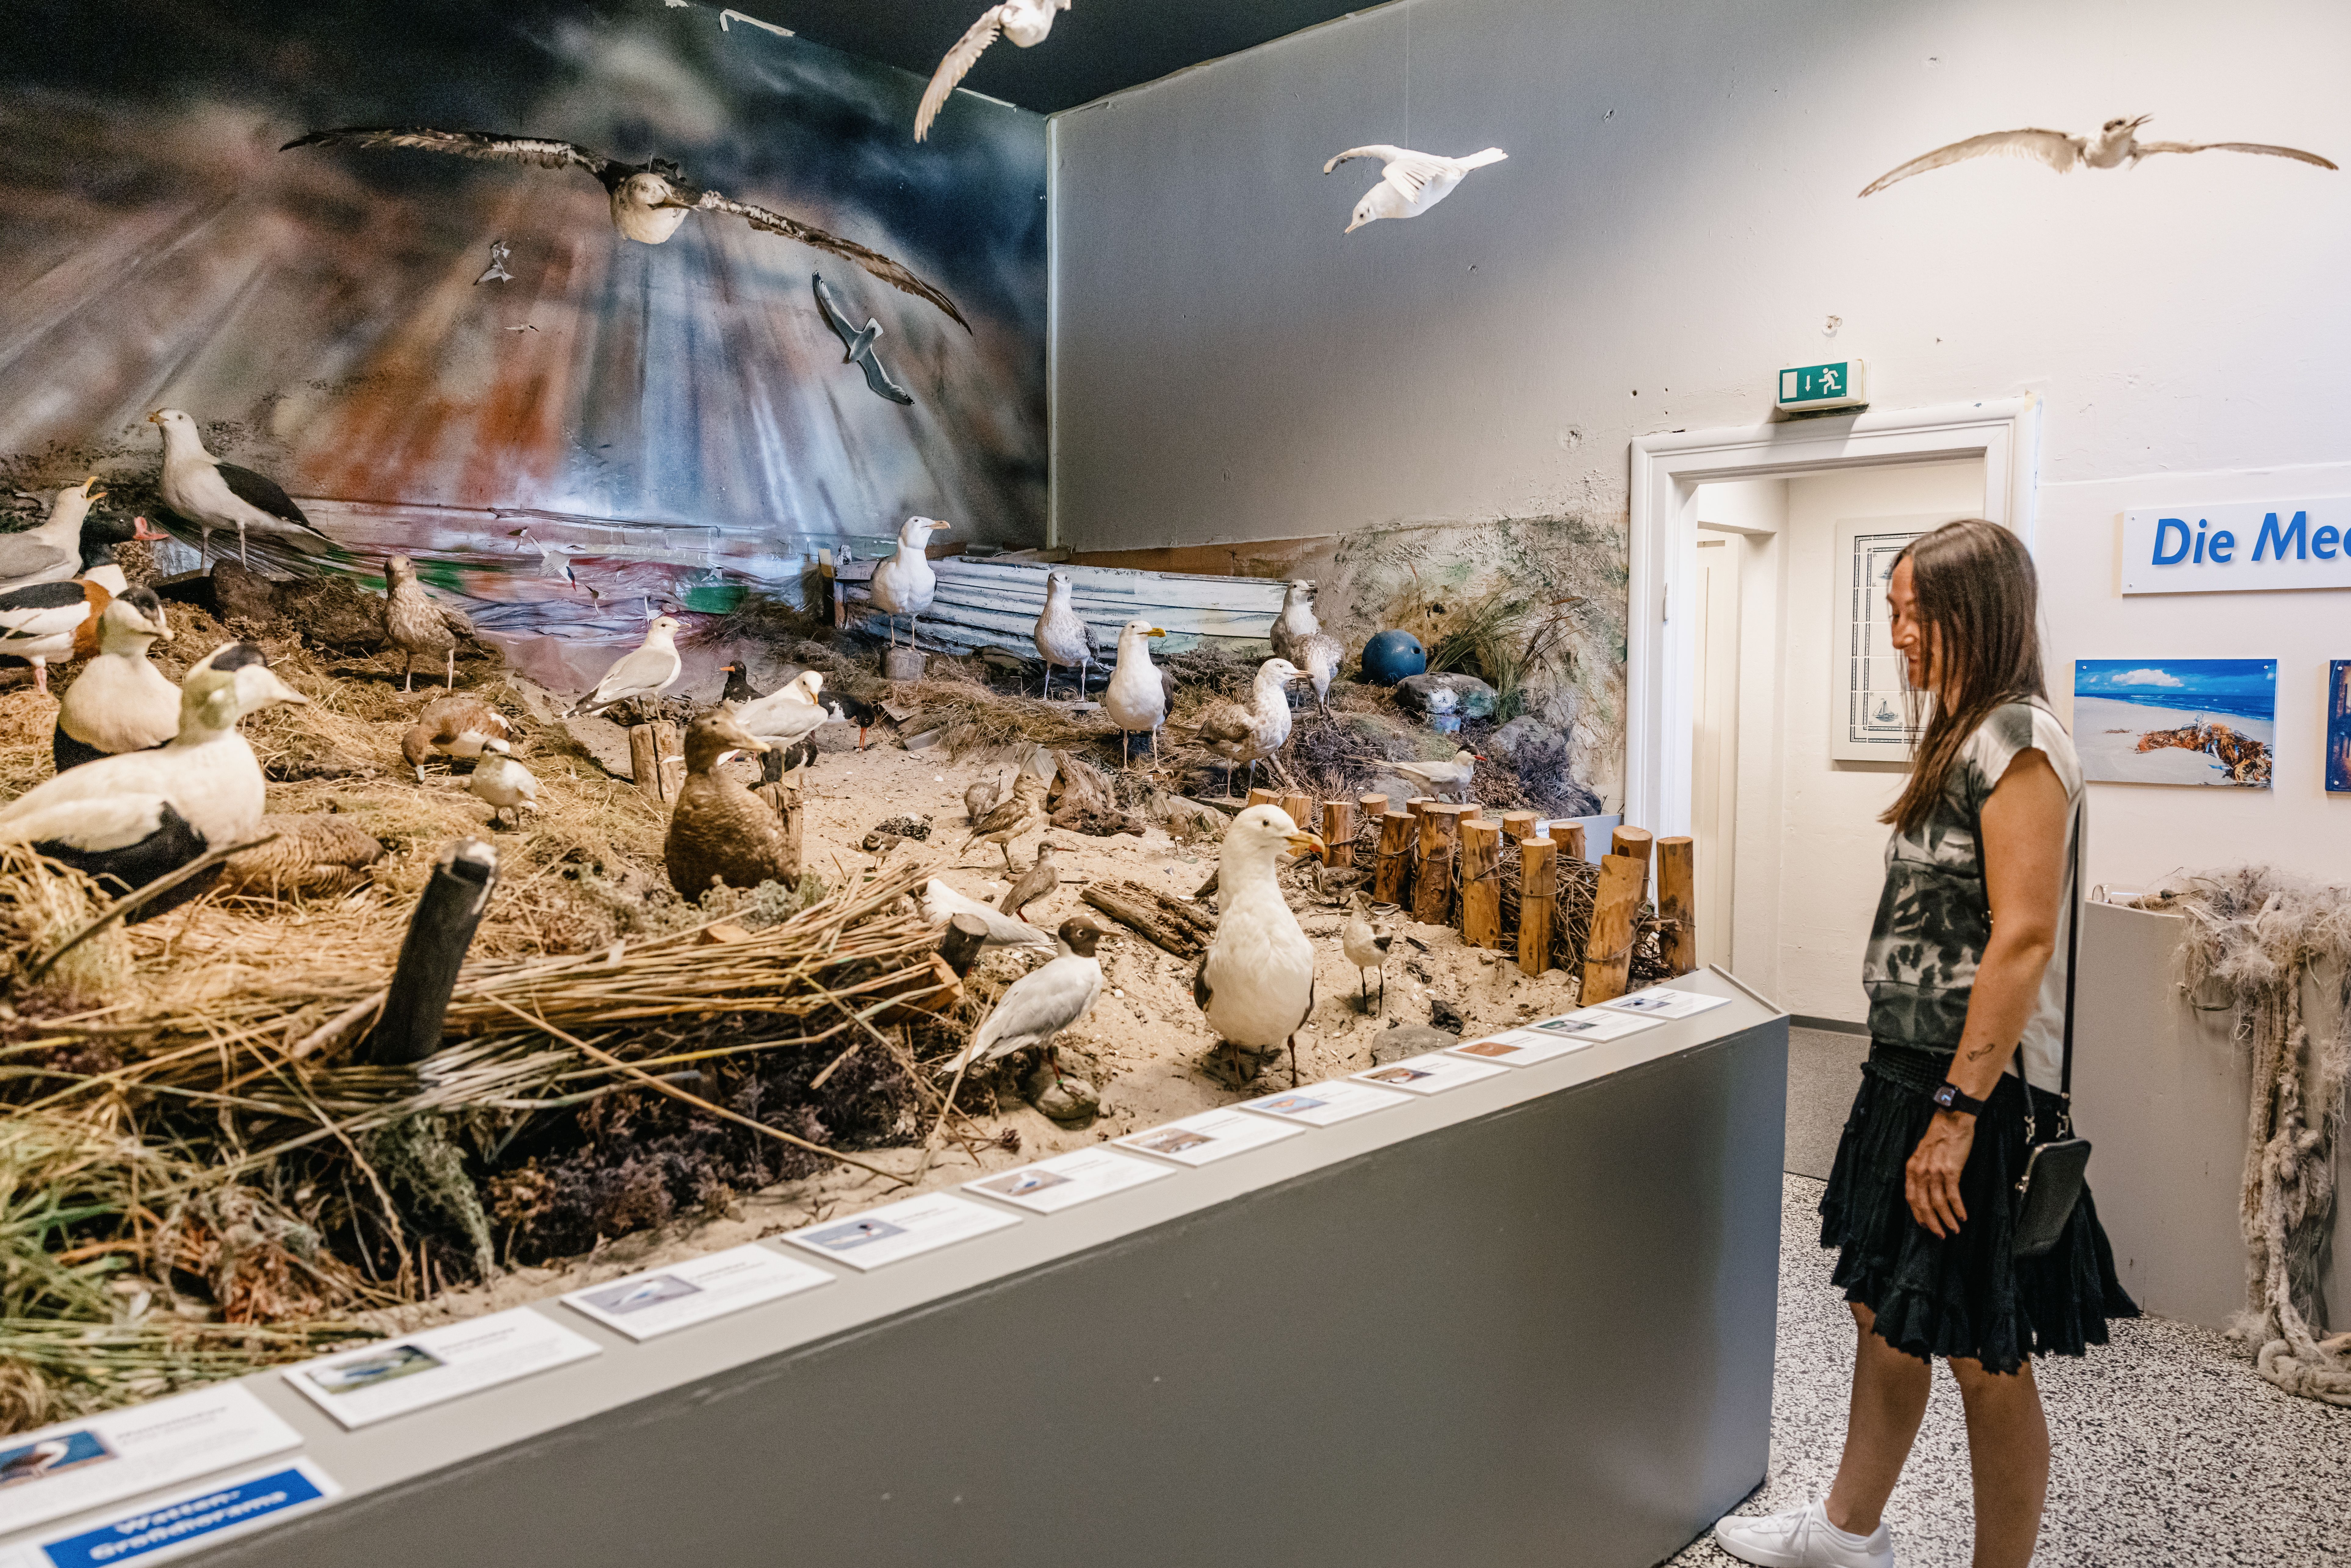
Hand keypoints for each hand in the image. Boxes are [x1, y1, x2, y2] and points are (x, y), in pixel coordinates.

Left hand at [1905, 1111, 1975, 1237]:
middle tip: (1940, 1235)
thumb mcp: (1924, 1154)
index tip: (1925, 1226)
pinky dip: (1957, 1209)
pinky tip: (1962, 1216)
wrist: (1952, 1120)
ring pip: (1938, 1203)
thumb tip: (1926, 1190)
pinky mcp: (1951, 1170)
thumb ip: (1922, 1171)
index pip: (1911, 1197)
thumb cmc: (1940, 1136)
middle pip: (1923, 1204)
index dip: (1918, 1214)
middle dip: (1932, 1223)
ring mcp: (1935, 1171)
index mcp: (1912, 1168)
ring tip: (1954, 1230)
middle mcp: (1920, 1171)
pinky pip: (1953, 1195)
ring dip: (1947, 1219)